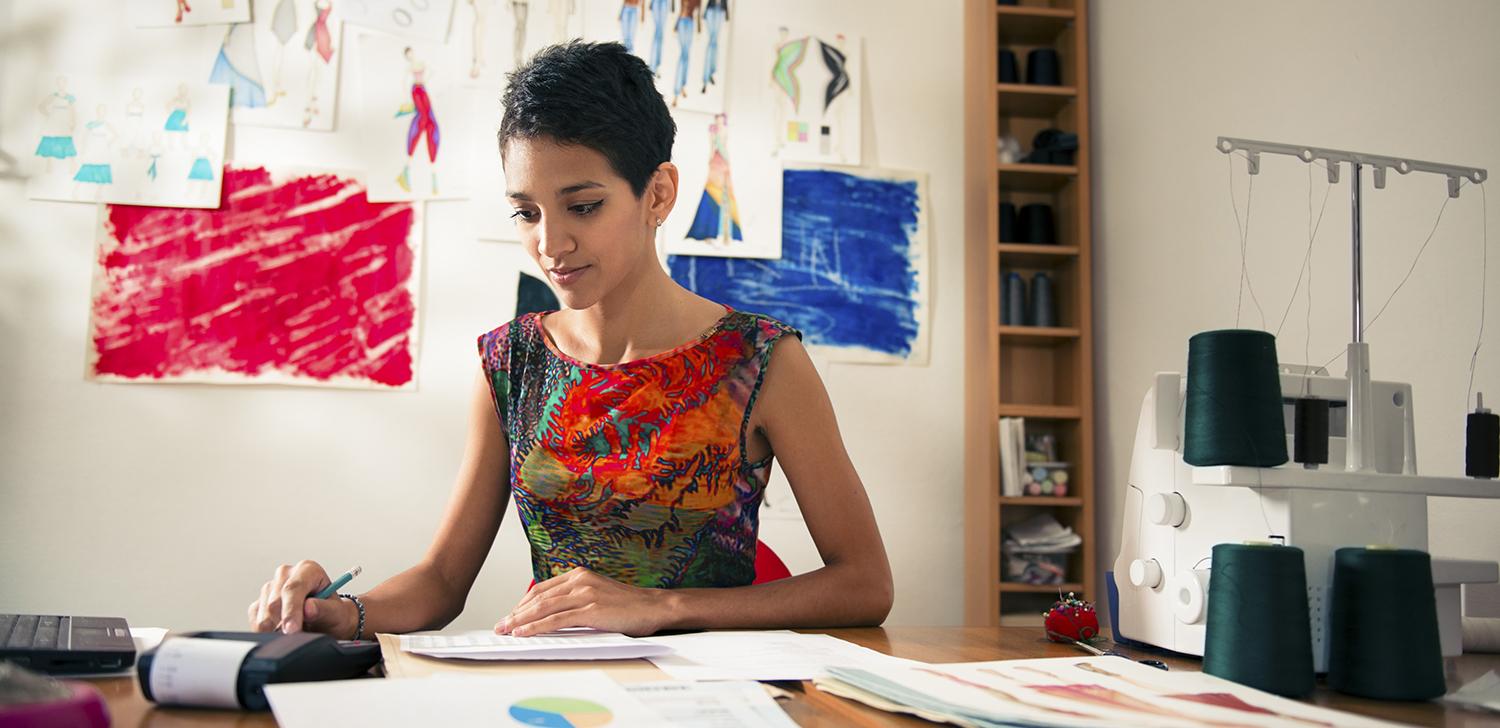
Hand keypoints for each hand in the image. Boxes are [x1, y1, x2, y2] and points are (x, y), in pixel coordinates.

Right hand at [246, 559, 355, 636]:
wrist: (327, 622)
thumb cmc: (334, 614)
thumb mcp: (337, 613)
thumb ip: (325, 609)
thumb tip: (308, 608)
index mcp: (307, 570)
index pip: (293, 588)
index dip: (291, 610)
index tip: (292, 629)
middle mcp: (286, 575)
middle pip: (274, 603)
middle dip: (283, 625)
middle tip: (296, 637)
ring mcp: (270, 588)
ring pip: (263, 614)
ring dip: (276, 630)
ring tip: (295, 632)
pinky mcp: (260, 603)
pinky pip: (256, 620)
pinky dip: (267, 632)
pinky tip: (282, 631)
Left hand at [495, 567, 670, 637]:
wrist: (654, 607)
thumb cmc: (628, 606)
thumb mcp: (597, 596)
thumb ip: (576, 601)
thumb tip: (551, 616)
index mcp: (579, 575)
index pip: (542, 589)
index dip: (522, 604)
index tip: (510, 616)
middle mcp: (580, 581)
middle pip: (538, 597)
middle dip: (516, 613)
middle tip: (501, 625)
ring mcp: (585, 594)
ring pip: (543, 607)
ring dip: (521, 620)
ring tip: (506, 630)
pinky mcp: (591, 610)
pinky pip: (556, 619)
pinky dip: (536, 627)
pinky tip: (524, 633)